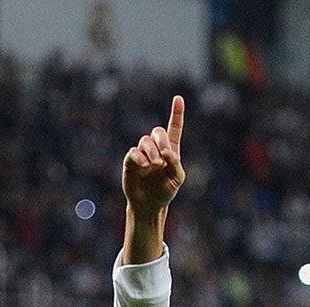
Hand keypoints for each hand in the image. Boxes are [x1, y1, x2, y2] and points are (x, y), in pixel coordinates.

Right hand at [121, 95, 184, 215]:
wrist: (150, 205)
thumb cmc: (165, 191)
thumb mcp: (177, 178)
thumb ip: (175, 163)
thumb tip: (167, 151)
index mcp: (170, 150)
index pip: (174, 128)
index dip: (176, 113)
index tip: (178, 98)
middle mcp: (156, 148)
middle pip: (157, 131)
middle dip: (162, 141)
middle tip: (165, 156)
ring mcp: (142, 153)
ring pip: (145, 141)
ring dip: (152, 152)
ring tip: (155, 165)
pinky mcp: (131, 161)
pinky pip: (134, 152)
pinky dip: (141, 158)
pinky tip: (145, 166)